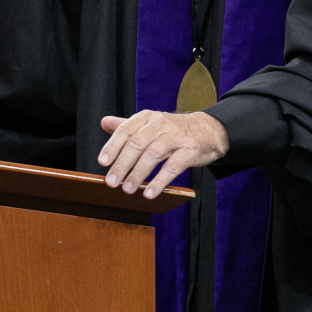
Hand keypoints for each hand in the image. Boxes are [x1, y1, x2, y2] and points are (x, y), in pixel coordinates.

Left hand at [97, 111, 228, 198]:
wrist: (208, 130)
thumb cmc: (174, 130)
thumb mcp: (150, 123)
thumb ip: (127, 126)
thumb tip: (104, 123)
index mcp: (147, 118)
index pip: (125, 130)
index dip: (112, 147)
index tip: (102, 162)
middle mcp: (160, 125)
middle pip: (137, 144)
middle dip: (122, 164)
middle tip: (111, 182)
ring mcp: (176, 137)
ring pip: (153, 155)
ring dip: (138, 174)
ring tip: (127, 189)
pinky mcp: (189, 151)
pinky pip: (173, 167)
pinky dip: (160, 181)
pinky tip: (150, 193)